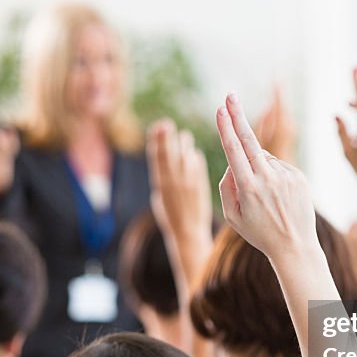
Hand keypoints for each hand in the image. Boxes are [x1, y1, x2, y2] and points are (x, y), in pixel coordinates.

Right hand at [147, 119, 212, 246]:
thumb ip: (162, 178)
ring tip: (183, 136)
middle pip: (169, 154)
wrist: (188, 232)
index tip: (156, 127)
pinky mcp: (200, 185)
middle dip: (167, 138)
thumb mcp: (159, 198)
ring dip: (183, 145)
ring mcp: (188, 183)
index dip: (156, 141)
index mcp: (160, 185)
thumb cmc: (171, 216)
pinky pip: (197, 166)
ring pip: (185, 157)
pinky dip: (194, 158)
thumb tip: (164, 160)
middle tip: (166, 124)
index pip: (157, 158)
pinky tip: (191, 152)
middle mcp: (174, 182)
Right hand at [215, 93, 316, 263]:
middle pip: (250, 140)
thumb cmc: (259, 232)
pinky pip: (279, 167)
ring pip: (264, 158)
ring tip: (264, 197)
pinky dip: (273, 176)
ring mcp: (286, 176)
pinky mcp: (299, 176)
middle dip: (238, 115)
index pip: (234, 151)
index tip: (221, 109)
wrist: (295, 246)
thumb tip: (232, 161)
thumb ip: (227, 186)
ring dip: (258, 168)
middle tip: (230, 95)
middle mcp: (268, 179)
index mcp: (248, 188)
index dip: (226, 128)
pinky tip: (277, 197)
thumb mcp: (233, 216)